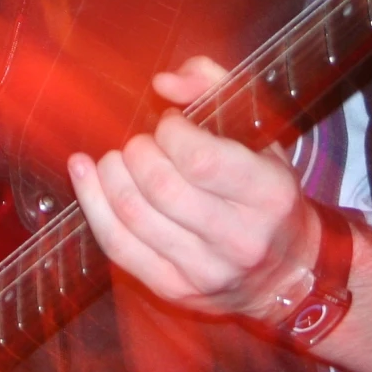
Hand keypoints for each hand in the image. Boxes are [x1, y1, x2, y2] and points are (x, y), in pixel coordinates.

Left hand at [66, 55, 320, 321]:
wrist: (287, 274)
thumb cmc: (268, 194)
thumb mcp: (261, 133)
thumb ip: (215, 88)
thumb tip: (163, 82)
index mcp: (269, 195)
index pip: (200, 160)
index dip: (171, 132)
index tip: (171, 124)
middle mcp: (241, 240)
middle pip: (161, 187)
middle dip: (137, 152)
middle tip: (142, 143)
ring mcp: (205, 271)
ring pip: (133, 215)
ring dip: (111, 173)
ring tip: (117, 158)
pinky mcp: (173, 289)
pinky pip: (117, 245)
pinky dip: (92, 203)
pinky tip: (85, 173)